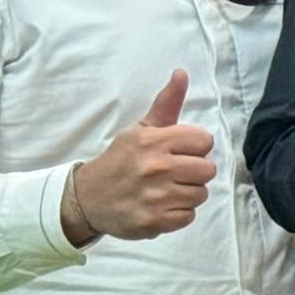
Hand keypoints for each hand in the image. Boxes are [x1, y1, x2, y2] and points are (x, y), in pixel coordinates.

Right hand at [65, 70, 215, 244]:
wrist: (87, 198)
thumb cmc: (121, 160)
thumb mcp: (140, 129)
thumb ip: (167, 103)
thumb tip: (182, 73)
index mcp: (153, 141)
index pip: (205, 141)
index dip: (195, 148)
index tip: (178, 152)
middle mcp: (155, 167)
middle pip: (208, 170)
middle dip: (193, 172)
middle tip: (172, 174)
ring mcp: (155, 196)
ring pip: (201, 194)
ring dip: (186, 194)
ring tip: (165, 190)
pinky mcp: (154, 221)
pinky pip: (189, 216)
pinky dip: (178, 214)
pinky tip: (160, 206)